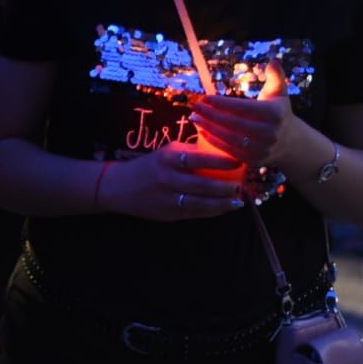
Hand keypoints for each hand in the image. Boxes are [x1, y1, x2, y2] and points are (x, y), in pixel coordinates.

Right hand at [97, 142, 246, 221]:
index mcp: (167, 159)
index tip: (238, 161)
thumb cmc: (150, 166)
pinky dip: (212, 211)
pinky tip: (224, 208)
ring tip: (239, 201)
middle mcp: (167, 179)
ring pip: (201, 204)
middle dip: (226, 187)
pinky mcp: (168, 214)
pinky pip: (195, 213)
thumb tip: (221, 149)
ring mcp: (167, 199)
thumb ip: (190, 152)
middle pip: (202, 185)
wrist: (119, 188)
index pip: (198, 159)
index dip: (220, 161)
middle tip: (243, 185)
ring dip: (222, 204)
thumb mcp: (166, 153)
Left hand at [190, 62, 302, 168]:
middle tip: (194, 106)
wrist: (289, 142)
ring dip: (209, 128)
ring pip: (230, 138)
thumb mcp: (280, 93)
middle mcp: (270, 133)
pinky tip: (202, 131)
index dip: (222, 103)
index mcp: (274, 114)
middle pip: (234, 123)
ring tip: (194, 118)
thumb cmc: (278, 112)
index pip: (243, 107)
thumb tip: (272, 61)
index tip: (205, 97)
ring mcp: (262, 149)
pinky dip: (214, 141)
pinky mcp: (254, 161)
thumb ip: (276, 76)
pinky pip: (230, 151)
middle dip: (211, 114)